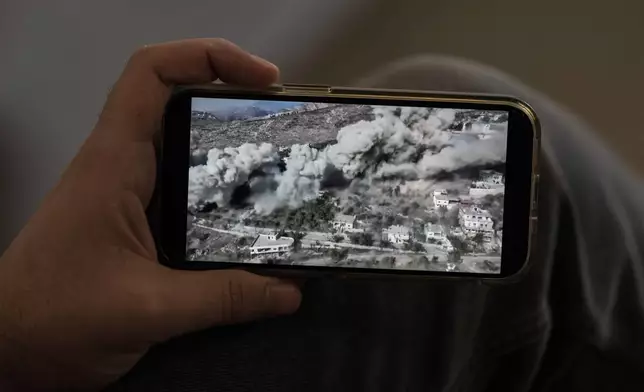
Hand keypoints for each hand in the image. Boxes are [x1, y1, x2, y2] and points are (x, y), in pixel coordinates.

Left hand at [0, 39, 301, 390]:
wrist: (7, 347)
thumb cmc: (58, 316)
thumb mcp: (149, 309)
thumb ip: (223, 299)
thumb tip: (291, 291)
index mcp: (115, 163)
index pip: (152, 74)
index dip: (209, 57)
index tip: (264, 79)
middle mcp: (123, 165)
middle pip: (178, 102)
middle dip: (234, 99)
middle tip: (286, 123)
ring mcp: (129, 192)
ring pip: (184, 146)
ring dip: (231, 144)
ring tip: (282, 161)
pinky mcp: (136, 220)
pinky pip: (185, 187)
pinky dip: (221, 187)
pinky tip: (251, 212)